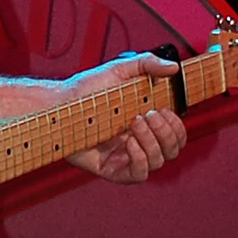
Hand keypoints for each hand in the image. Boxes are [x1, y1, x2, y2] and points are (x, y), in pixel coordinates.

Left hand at [64, 53, 186, 183]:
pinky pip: (139, 174)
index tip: (165, 109)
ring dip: (153, 141)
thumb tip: (173, 67)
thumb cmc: (86, 88)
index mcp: (146, 121)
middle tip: (149, 114)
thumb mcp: (118, 69)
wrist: (60, 104)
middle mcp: (139, 140)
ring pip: (158, 161)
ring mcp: (127, 155)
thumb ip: (147, 63)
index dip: (177, 125)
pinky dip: (140, 158)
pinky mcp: (113, 169)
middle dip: (167, 132)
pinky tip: (129, 141)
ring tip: (135, 121)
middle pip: (172, 149)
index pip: (175, 133)